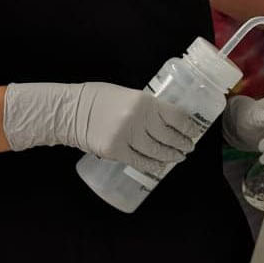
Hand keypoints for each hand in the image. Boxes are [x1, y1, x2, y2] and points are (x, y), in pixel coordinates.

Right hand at [3, 81, 205, 177]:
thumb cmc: (99, 99)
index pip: (176, 116)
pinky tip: (160, 166)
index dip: (188, 127)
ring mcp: (127, 136)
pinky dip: (153, 166)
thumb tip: (167, 120)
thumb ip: (147, 107)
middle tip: (188, 147)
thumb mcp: (128, 95)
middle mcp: (139, 119)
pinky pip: (140, 162)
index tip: (194, 132)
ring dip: (171, 156)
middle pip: (169, 136)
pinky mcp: (116, 151)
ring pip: (157, 151)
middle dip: (182, 144)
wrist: (69, 111)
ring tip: (178, 157)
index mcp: (145, 101)